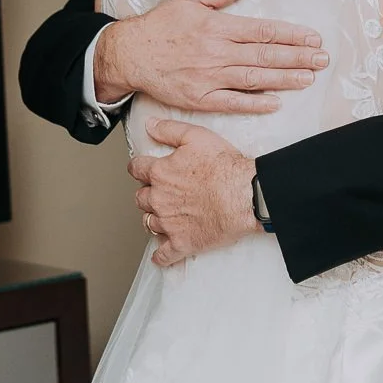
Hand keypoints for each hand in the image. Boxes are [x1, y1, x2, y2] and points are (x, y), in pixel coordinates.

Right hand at [94, 0, 327, 112]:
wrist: (129, 54)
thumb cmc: (160, 26)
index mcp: (217, 26)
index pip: (263, 30)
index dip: (291, 34)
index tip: (313, 37)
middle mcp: (216, 52)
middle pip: (265, 54)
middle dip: (298, 57)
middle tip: (323, 59)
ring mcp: (209, 77)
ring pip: (254, 78)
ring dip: (284, 79)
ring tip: (309, 78)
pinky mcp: (200, 98)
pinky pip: (232, 102)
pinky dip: (255, 103)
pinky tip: (276, 102)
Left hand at [128, 119, 259, 265]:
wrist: (246, 194)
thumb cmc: (225, 166)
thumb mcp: (196, 136)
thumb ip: (169, 130)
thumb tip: (150, 125)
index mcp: (160, 173)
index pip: (136, 169)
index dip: (139, 168)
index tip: (143, 170)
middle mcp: (159, 199)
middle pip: (141, 198)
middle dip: (148, 194)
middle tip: (160, 192)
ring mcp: (169, 223)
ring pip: (149, 224)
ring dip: (154, 219)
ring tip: (165, 216)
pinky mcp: (183, 243)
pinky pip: (164, 255)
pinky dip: (161, 256)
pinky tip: (161, 255)